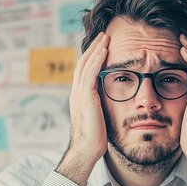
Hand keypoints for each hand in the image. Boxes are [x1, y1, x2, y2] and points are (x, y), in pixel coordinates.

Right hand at [56, 32, 109, 185]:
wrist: (86, 149)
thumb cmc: (94, 139)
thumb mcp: (98, 118)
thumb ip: (101, 107)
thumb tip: (110, 104)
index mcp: (79, 96)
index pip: (84, 71)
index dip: (92, 57)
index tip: (102, 47)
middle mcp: (76, 92)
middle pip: (83, 63)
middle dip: (93, 48)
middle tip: (104, 35)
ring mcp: (79, 93)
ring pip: (86, 64)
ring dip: (97, 49)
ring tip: (106, 37)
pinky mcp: (85, 96)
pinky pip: (90, 72)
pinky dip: (97, 59)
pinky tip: (105, 50)